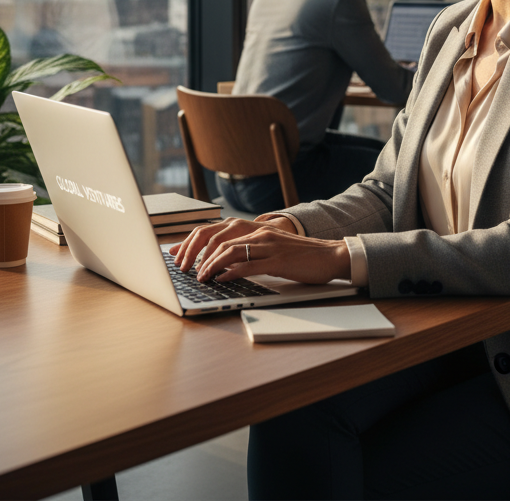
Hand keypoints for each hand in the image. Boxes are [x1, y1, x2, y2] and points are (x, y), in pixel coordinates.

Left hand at [169, 217, 290, 269]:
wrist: (331, 255)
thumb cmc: (302, 257)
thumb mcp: (272, 251)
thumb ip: (250, 254)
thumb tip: (225, 268)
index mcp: (257, 230)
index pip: (218, 232)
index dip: (195, 242)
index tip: (179, 254)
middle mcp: (260, 233)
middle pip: (219, 239)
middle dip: (197, 254)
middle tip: (184, 268)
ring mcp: (269, 246)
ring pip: (230, 251)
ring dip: (210, 265)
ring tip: (199, 276)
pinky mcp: (278, 261)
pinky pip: (248, 265)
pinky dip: (231, 272)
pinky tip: (221, 279)